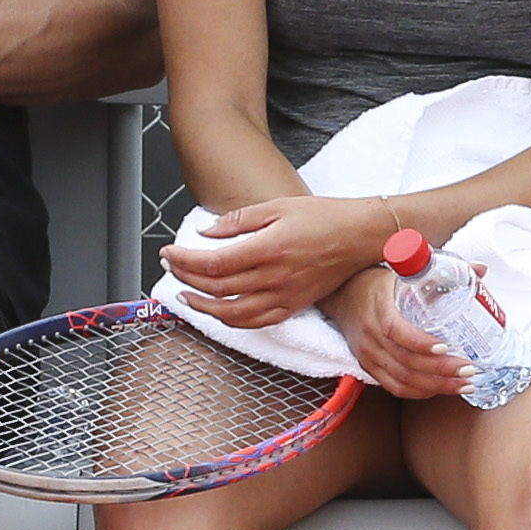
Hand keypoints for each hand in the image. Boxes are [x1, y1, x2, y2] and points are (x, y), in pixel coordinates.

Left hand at [159, 194, 399, 329]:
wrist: (360, 236)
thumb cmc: (323, 217)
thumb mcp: (276, 207)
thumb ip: (238, 221)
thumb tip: (206, 233)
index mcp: (268, 249)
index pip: (213, 263)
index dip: (185, 261)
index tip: (169, 254)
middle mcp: (274, 277)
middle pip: (217, 288)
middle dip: (186, 279)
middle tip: (170, 268)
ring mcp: (285, 296)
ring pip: (233, 313)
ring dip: (204, 307)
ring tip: (186, 295)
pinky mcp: (294, 306)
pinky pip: (257, 322)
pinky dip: (232, 320)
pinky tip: (220, 311)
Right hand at [323, 267, 469, 398]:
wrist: (341, 296)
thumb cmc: (375, 282)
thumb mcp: (403, 271)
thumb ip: (442, 270)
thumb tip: (482, 269)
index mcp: (377, 306)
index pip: (395, 330)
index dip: (420, 342)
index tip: (445, 346)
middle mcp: (370, 334)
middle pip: (405, 361)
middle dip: (440, 370)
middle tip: (469, 369)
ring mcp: (367, 354)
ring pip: (402, 379)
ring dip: (436, 386)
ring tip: (463, 384)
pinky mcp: (368, 366)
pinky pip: (394, 387)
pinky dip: (419, 392)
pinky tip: (440, 389)